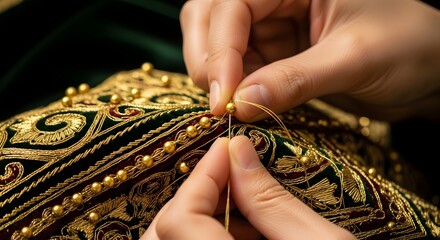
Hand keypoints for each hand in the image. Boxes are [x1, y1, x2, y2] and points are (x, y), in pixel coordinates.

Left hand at [141, 136, 356, 238]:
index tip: (227, 149)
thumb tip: (238, 152)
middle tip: (231, 174)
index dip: (200, 178)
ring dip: (202, 217)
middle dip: (194, 197)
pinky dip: (212, 237)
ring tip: (249, 208)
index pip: (180, 222)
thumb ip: (271, 202)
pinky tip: (248, 234)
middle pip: (164, 236)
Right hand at [180, 0, 439, 121]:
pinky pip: (240, 69)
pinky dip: (234, 90)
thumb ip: (295, 79)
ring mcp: (272, 26)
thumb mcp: (352, 58)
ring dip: (217, 77)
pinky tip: (243, 108)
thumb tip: (241, 104)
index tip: (223, 97)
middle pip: (210, 17)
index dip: (221, 50)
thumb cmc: (407, 46)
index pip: (233, 4)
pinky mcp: (275, 53)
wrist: (428, 68)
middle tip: (218, 103)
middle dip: (208, 59)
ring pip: (218, 45)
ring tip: (230, 108)